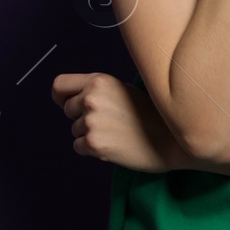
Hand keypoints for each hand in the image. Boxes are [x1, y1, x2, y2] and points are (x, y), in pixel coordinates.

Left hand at [52, 71, 193, 172]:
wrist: (170, 140)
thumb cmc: (150, 115)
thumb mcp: (123, 90)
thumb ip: (97, 91)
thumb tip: (72, 100)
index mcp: (99, 80)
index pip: (59, 85)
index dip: (62, 97)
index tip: (70, 104)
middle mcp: (92, 98)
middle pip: (67, 110)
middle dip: (81, 117)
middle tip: (107, 122)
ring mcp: (91, 121)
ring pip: (75, 130)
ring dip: (90, 134)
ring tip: (115, 133)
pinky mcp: (94, 143)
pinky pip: (78, 147)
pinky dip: (92, 149)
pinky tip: (113, 144)